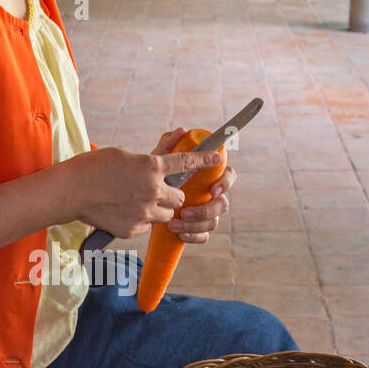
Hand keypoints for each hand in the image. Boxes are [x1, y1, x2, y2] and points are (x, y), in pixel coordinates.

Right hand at [63, 142, 224, 239]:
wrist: (70, 191)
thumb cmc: (94, 167)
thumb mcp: (126, 154)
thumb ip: (152, 152)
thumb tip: (176, 136)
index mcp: (152, 167)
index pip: (186, 163)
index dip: (204, 160)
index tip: (217, 158)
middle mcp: (152, 191)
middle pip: (179, 198)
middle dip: (172, 195)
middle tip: (158, 191)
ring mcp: (143, 213)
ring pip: (166, 216)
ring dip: (159, 210)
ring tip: (137, 203)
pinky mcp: (132, 229)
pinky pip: (146, 227)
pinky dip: (140, 221)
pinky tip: (122, 212)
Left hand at [153, 127, 233, 244]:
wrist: (140, 198)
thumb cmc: (155, 174)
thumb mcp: (157, 158)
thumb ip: (168, 143)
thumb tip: (182, 130)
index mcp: (209, 175)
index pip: (228, 176)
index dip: (225, 183)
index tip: (212, 190)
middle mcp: (211, 195)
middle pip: (223, 204)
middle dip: (206, 210)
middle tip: (184, 212)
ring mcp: (206, 213)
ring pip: (214, 222)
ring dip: (196, 225)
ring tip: (173, 225)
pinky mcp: (197, 228)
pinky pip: (204, 236)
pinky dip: (194, 237)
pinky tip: (180, 235)